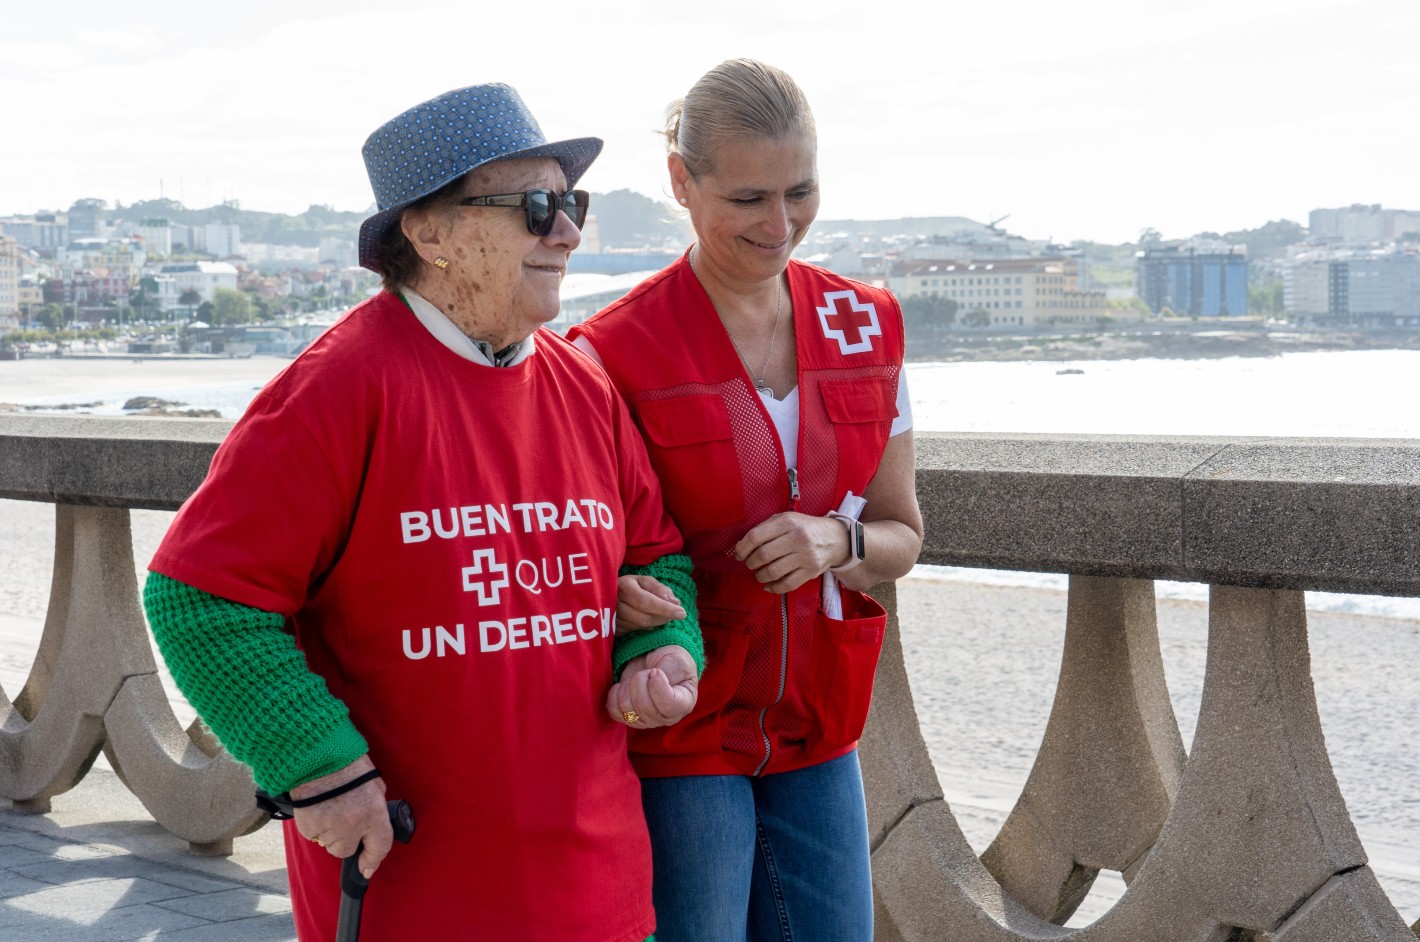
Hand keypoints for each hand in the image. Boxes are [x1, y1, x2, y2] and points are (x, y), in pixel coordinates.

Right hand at [290, 755, 389, 878]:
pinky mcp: (309, 825)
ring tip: (328, 806)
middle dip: (345, 840)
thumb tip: (370, 826)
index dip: (374, 861)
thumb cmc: (348, 763)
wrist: (318, 753)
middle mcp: (353, 824)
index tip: (367, 869)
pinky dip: (314, 824)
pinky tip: (317, 805)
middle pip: (346, 850)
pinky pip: (312, 834)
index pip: (380, 847)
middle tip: (342, 819)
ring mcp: (330, 827)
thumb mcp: (373, 784)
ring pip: (328, 843)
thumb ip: (373, 808)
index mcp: (374, 812)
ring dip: (329, 831)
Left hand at [607, 644, 698, 727]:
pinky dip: (614, 695)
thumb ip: (670, 672)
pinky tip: (623, 686)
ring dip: (627, 686)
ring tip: (636, 677)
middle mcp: (666, 717)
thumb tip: (654, 679)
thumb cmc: (672, 661)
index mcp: (684, 704)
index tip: (656, 671)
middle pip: (643, 706)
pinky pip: (614, 711)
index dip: (657, 685)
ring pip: (627, 708)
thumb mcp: (677, 661)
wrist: (657, 663)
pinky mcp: (629, 719)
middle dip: (639, 680)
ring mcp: (646, 721)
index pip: (668, 704)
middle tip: (646, 671)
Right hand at [616, 574, 686, 631]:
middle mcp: (614, 603)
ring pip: (639, 627)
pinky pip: (633, 633)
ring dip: (655, 623)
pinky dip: (645, 628)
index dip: (665, 609)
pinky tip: (647, 621)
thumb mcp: (645, 581)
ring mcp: (610, 618)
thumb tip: (675, 603)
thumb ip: (660, 590)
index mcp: (624, 586)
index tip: (682, 613)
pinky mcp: (612, 629)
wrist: (609, 594)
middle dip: (662, 618)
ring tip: (659, 615)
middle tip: (673, 615)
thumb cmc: (632, 586)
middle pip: (644, 618)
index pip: (646, 601)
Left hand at [734, 512, 848, 593]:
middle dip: (750, 563)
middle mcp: (797, 538)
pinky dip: (774, 588)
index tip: (739, 554)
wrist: (835, 538)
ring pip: (773, 572)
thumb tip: (743, 545)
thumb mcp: (787, 519)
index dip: (742, 548)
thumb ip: (766, 528)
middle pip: (763, 555)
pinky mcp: (811, 571)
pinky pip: (787, 584)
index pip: (756, 536)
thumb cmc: (805, 528)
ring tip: (759, 574)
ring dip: (760, 576)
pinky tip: (768, 585)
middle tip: (750, 564)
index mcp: (787, 523)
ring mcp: (805, 556)